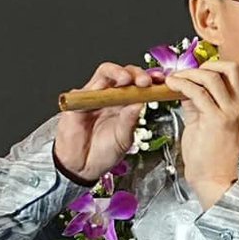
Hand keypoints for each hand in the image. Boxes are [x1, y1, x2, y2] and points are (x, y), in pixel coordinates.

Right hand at [53, 62, 155, 180]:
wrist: (82, 168)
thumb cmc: (103, 153)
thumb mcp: (123, 139)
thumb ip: (130, 121)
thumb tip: (141, 102)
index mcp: (125, 104)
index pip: (138, 84)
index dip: (149, 79)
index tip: (161, 81)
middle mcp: (110, 97)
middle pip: (123, 73)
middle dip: (136, 73)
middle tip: (145, 81)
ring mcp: (94, 96)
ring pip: (105, 73)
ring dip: (117, 72)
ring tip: (126, 80)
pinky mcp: (77, 100)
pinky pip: (87, 89)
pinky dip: (97, 89)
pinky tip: (105, 96)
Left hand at [163, 59, 238, 209]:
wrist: (213, 179)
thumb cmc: (211, 156)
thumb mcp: (208, 123)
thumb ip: (200, 103)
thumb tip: (187, 86)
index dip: (224, 67)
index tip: (204, 71)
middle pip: (233, 69)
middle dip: (210, 64)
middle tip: (191, 72)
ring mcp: (230, 113)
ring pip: (212, 77)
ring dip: (190, 73)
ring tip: (176, 78)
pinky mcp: (216, 120)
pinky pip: (197, 93)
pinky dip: (182, 84)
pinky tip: (171, 85)